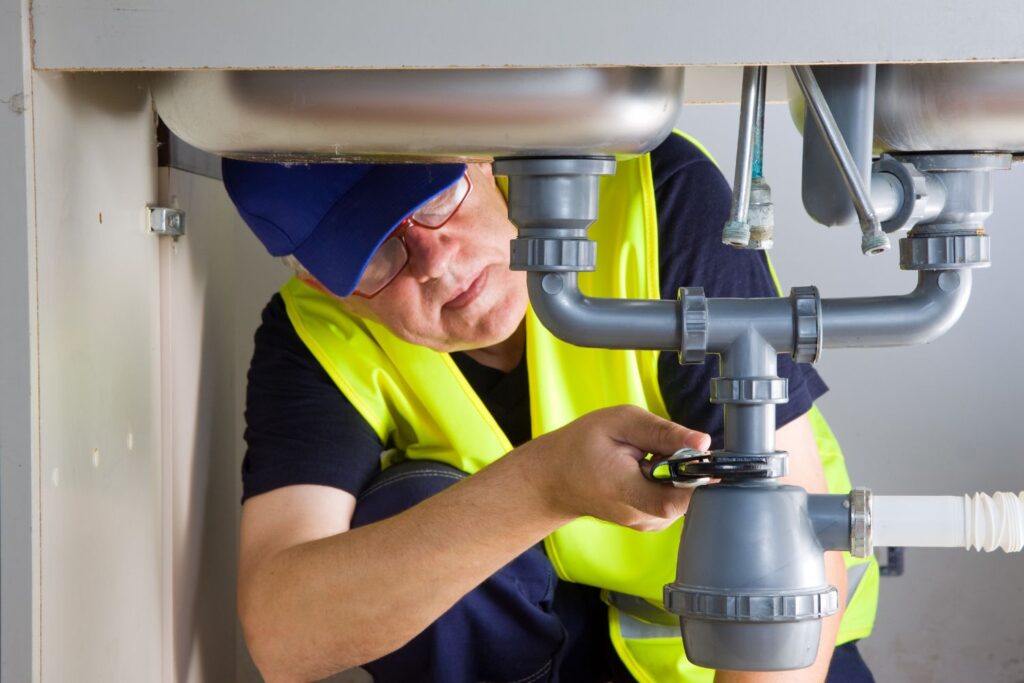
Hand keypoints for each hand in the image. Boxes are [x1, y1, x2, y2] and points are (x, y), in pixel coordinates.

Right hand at [514, 405, 710, 531]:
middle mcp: (637, 515)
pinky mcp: (648, 523)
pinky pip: (672, 502)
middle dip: (683, 468)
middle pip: (686, 496)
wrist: (554, 478)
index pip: (677, 500)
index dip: (696, 478)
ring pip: (681, 499)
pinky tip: (645, 471)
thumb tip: (702, 442)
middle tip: (657, 448)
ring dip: (674, 476)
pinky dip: (667, 485)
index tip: (693, 455)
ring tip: (646, 459)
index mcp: (625, 490)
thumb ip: (662, 432)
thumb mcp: (620, 423)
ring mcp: (644, 524)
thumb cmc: (580, 447)